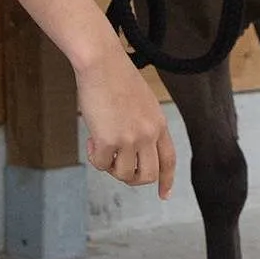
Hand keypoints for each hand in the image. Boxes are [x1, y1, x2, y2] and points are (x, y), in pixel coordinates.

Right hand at [75, 45, 176, 196]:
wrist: (101, 63)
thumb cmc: (116, 78)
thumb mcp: (142, 103)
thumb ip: (144, 126)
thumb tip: (133, 152)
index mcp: (159, 124)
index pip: (169, 160)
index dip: (167, 180)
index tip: (164, 195)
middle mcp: (149, 134)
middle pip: (149, 175)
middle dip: (133, 179)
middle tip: (117, 168)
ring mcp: (130, 139)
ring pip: (123, 174)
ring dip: (110, 166)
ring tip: (102, 145)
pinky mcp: (108, 140)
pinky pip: (100, 164)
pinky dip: (93, 157)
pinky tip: (90, 139)